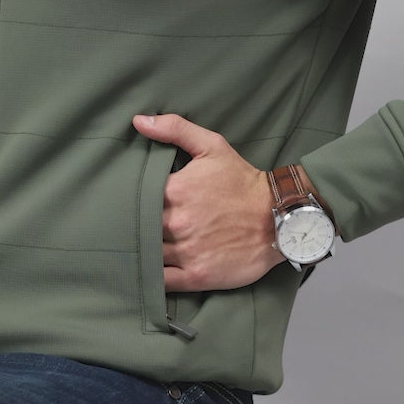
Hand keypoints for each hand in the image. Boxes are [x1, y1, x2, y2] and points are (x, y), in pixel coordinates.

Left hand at [132, 112, 284, 291]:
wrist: (280, 217)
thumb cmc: (243, 181)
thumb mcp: (212, 146)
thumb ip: (174, 129)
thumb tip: (138, 121)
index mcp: (175, 191)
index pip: (135, 196)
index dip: (128, 198)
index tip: (124, 199)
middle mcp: (177, 222)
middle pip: (138, 227)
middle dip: (131, 225)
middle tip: (124, 224)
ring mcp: (186, 251)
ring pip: (147, 254)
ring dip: (140, 251)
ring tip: (134, 246)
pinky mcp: (197, 275)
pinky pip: (161, 282)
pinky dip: (151, 279)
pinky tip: (146, 272)